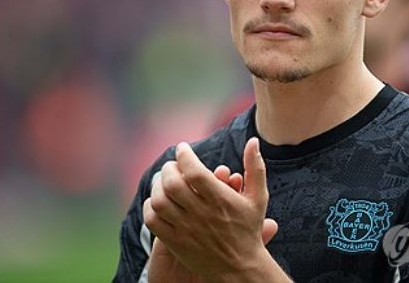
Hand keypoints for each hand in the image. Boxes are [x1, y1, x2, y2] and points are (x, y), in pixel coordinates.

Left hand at [144, 137, 278, 279]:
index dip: (185, 156)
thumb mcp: (258, 197)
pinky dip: (151, 206)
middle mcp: (202, 214)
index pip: (195, 172)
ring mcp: (186, 229)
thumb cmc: (249, 229)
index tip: (183, 148)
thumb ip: (255, 168)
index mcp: (221, 200)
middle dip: (169, 168)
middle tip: (173, 165)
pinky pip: (153, 220)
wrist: (239, 268)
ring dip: (158, 185)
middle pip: (173, 184)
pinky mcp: (175, 242)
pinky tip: (159, 201)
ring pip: (160, 201)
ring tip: (164, 180)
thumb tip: (253, 141)